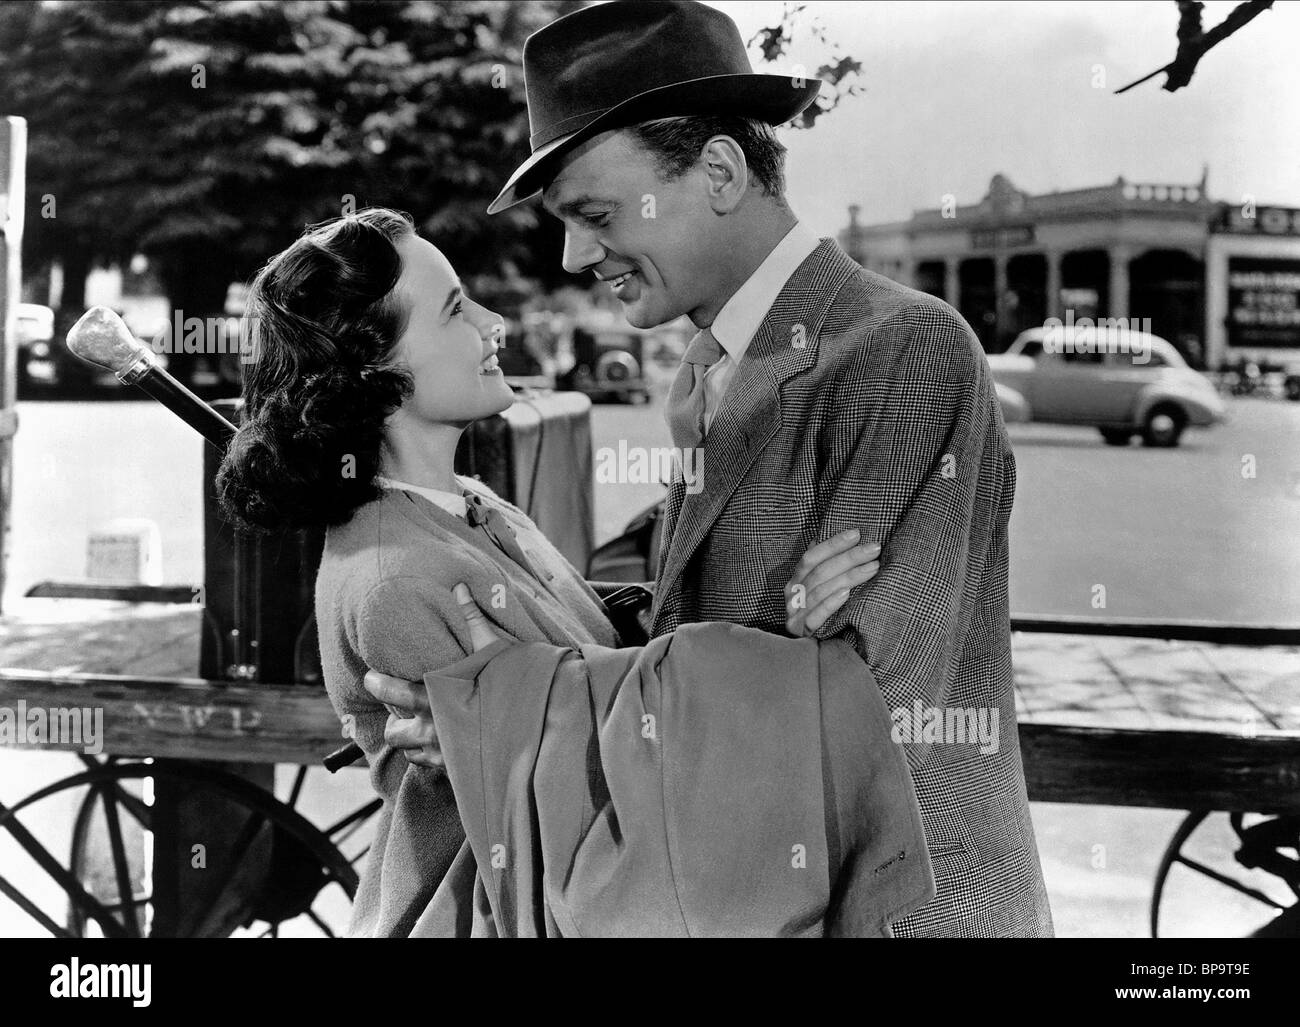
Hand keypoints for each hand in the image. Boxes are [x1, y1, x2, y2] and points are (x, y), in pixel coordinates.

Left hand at [360, 584, 506, 768]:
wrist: (543, 729)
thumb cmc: (518, 687)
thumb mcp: (495, 649)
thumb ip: (473, 620)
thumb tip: (459, 586)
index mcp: (437, 698)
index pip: (392, 693)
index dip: (376, 684)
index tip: (371, 678)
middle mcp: (435, 730)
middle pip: (395, 733)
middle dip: (393, 723)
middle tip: (398, 712)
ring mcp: (447, 755)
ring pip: (411, 753)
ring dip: (411, 742)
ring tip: (420, 730)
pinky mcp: (460, 772)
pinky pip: (433, 768)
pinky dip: (432, 756)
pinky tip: (443, 746)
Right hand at [784, 528, 880, 636]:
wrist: (812, 654)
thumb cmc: (821, 613)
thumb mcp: (821, 588)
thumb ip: (827, 567)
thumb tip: (849, 538)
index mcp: (796, 580)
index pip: (812, 556)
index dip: (833, 544)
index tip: (857, 533)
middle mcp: (792, 594)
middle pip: (820, 571)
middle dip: (849, 557)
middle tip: (874, 549)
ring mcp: (794, 613)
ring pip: (820, 591)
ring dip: (848, 577)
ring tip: (873, 568)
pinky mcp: (801, 632)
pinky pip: (815, 616)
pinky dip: (830, 604)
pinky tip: (847, 593)